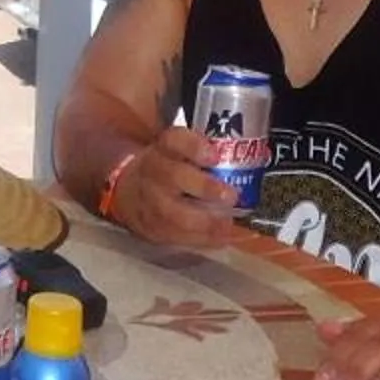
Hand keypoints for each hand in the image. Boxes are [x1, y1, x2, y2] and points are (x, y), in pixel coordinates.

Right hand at [101, 128, 241, 247]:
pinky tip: (221, 237)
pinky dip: (202, 239)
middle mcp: (154, 173)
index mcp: (162, 149)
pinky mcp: (153, 227)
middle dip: (204, 187)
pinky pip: (177, 236)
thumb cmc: (165, 168)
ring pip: (174, 212)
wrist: (127, 191)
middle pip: (174, 176)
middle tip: (231, 195)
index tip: (214, 154)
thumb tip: (252, 150)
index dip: (193, 146)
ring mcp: (151, 202)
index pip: (174, 140)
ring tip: (227, 223)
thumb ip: (204, 150)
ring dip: (204, 220)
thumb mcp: (175, 150)